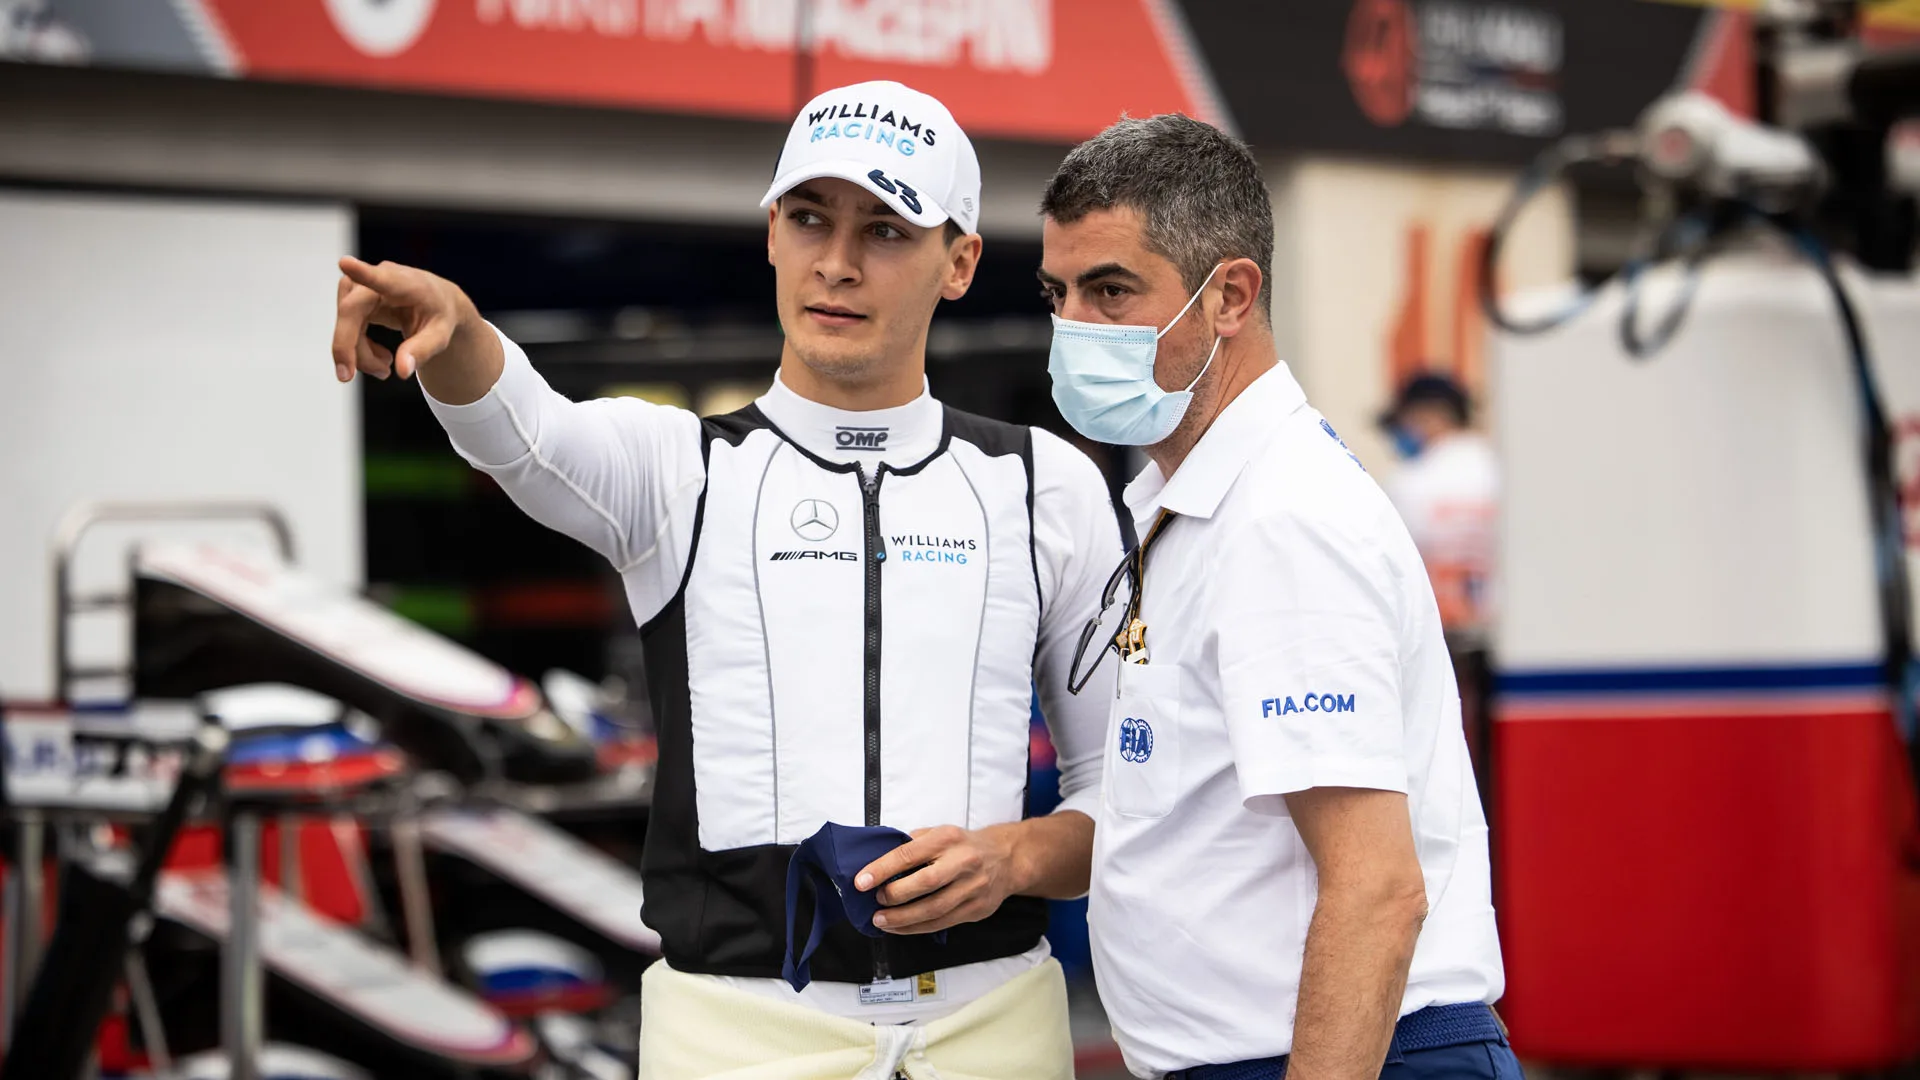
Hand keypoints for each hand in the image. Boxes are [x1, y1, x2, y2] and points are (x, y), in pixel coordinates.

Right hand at [331, 257, 473, 383]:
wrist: (438, 303)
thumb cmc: (440, 315)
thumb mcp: (440, 336)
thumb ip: (422, 351)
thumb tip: (402, 371)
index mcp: (406, 283)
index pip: (382, 278)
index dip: (362, 272)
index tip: (345, 263)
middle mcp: (380, 278)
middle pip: (351, 310)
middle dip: (346, 345)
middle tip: (347, 377)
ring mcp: (364, 286)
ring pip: (347, 323)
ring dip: (359, 352)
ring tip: (386, 369)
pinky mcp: (356, 299)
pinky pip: (348, 328)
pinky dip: (359, 349)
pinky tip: (381, 358)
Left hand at [854, 825, 1018, 935]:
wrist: (1006, 858)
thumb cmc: (964, 845)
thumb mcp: (940, 833)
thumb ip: (913, 845)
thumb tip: (878, 861)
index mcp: (947, 838)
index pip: (910, 853)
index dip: (883, 868)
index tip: (862, 881)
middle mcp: (963, 862)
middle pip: (925, 883)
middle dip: (895, 896)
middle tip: (875, 902)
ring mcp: (973, 887)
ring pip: (934, 909)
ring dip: (903, 919)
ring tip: (881, 921)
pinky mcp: (976, 909)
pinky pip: (942, 922)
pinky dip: (917, 928)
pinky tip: (900, 928)